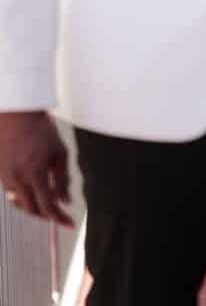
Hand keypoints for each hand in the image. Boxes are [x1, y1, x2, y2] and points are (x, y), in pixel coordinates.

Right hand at [0, 111, 72, 226]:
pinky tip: (33, 189)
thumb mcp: (60, 151)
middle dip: (47, 215)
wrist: (17, 113)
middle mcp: (17, 179)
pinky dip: (24, 196)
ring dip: (34, 207)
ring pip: (19, 203)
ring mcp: (5, 177)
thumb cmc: (41, 129)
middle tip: (59, 214)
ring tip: (47, 202)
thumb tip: (66, 200)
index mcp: (34, 173)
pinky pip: (11, 193)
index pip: (47, 206)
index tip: (69, 223)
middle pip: (32, 209)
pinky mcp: (0, 173)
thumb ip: (63, 178)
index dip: (59, 218)